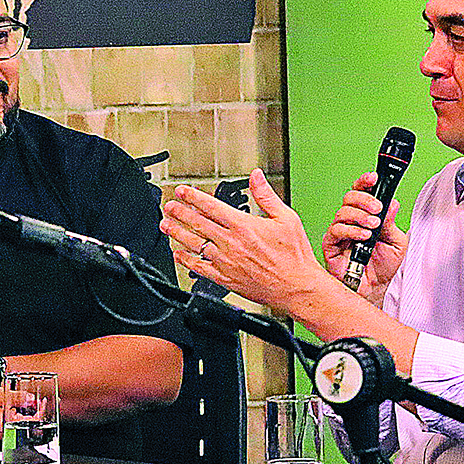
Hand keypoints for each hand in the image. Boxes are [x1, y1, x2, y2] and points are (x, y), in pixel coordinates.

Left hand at [161, 170, 329, 313]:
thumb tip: (256, 176)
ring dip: (177, 233)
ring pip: (194, 244)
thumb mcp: (286, 218)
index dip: (193, 197)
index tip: (182, 192)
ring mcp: (225, 262)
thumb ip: (266, 196)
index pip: (211, 207)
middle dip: (180, 212)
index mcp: (244, 226)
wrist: (297, 288)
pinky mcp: (225, 279)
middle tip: (169, 206)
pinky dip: (186, 260)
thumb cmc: (295, 257)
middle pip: (197, 224)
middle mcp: (231, 243)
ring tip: (165, 225)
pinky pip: (199, 268)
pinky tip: (178, 254)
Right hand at [319, 171, 407, 304]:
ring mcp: (340, 233)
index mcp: (366, 217)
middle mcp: (351, 222)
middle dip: (364, 199)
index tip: (374, 178)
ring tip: (373, 227)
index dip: (365, 183)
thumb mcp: (397, 242)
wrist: (376, 289)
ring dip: (360, 216)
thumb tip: (391, 203)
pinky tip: (363, 236)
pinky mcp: (331, 246)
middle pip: (349, 198)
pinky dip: (351, 230)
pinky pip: (335, 231)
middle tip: (377, 209)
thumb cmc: (382, 268)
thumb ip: (392, 223)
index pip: (361, 194)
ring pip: (342, 212)